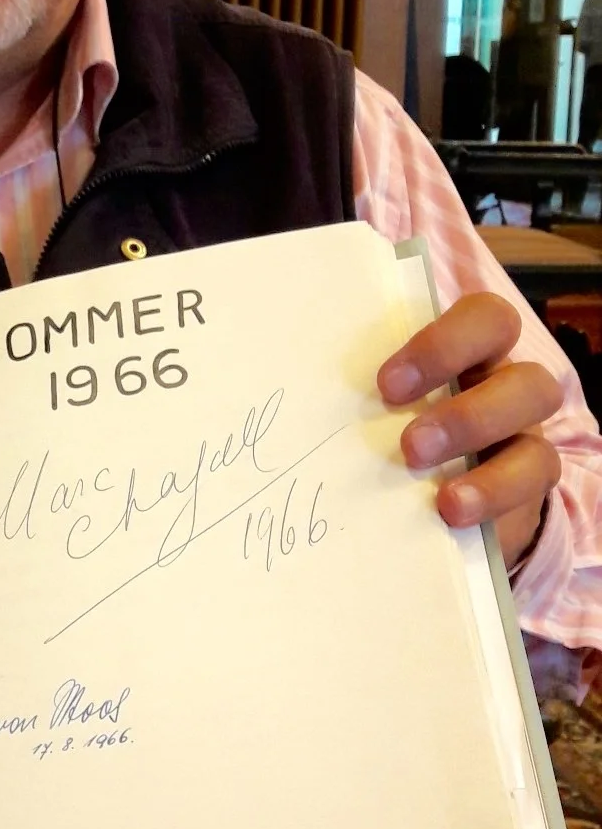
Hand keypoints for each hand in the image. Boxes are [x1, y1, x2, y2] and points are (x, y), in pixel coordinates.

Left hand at [376, 292, 562, 568]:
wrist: (429, 493)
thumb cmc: (387, 427)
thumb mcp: (372, 405)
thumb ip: (352, 391)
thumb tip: (292, 393)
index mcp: (464, 348)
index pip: (482, 318)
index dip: (442, 346)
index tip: (386, 386)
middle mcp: (500, 377)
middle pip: (521, 363)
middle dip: (466, 408)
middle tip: (410, 446)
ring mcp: (523, 423)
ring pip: (536, 406)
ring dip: (479, 436)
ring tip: (431, 480)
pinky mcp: (532, 475)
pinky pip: (537, 474)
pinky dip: (493, 491)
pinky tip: (451, 510)